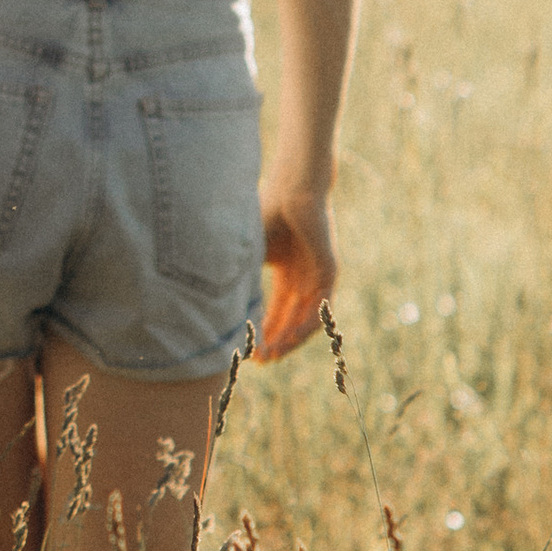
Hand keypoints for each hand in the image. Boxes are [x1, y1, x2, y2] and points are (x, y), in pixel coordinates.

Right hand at [257, 183, 337, 360]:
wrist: (293, 189)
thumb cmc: (268, 213)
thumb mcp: (250, 255)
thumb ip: (243, 282)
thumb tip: (221, 312)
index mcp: (285, 269)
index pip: (276, 309)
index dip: (264, 330)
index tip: (251, 351)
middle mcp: (303, 276)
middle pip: (291, 318)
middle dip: (277, 341)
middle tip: (262, 361)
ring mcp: (318, 274)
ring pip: (308, 316)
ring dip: (292, 338)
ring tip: (275, 355)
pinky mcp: (330, 271)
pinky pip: (321, 306)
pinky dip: (306, 323)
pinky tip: (292, 338)